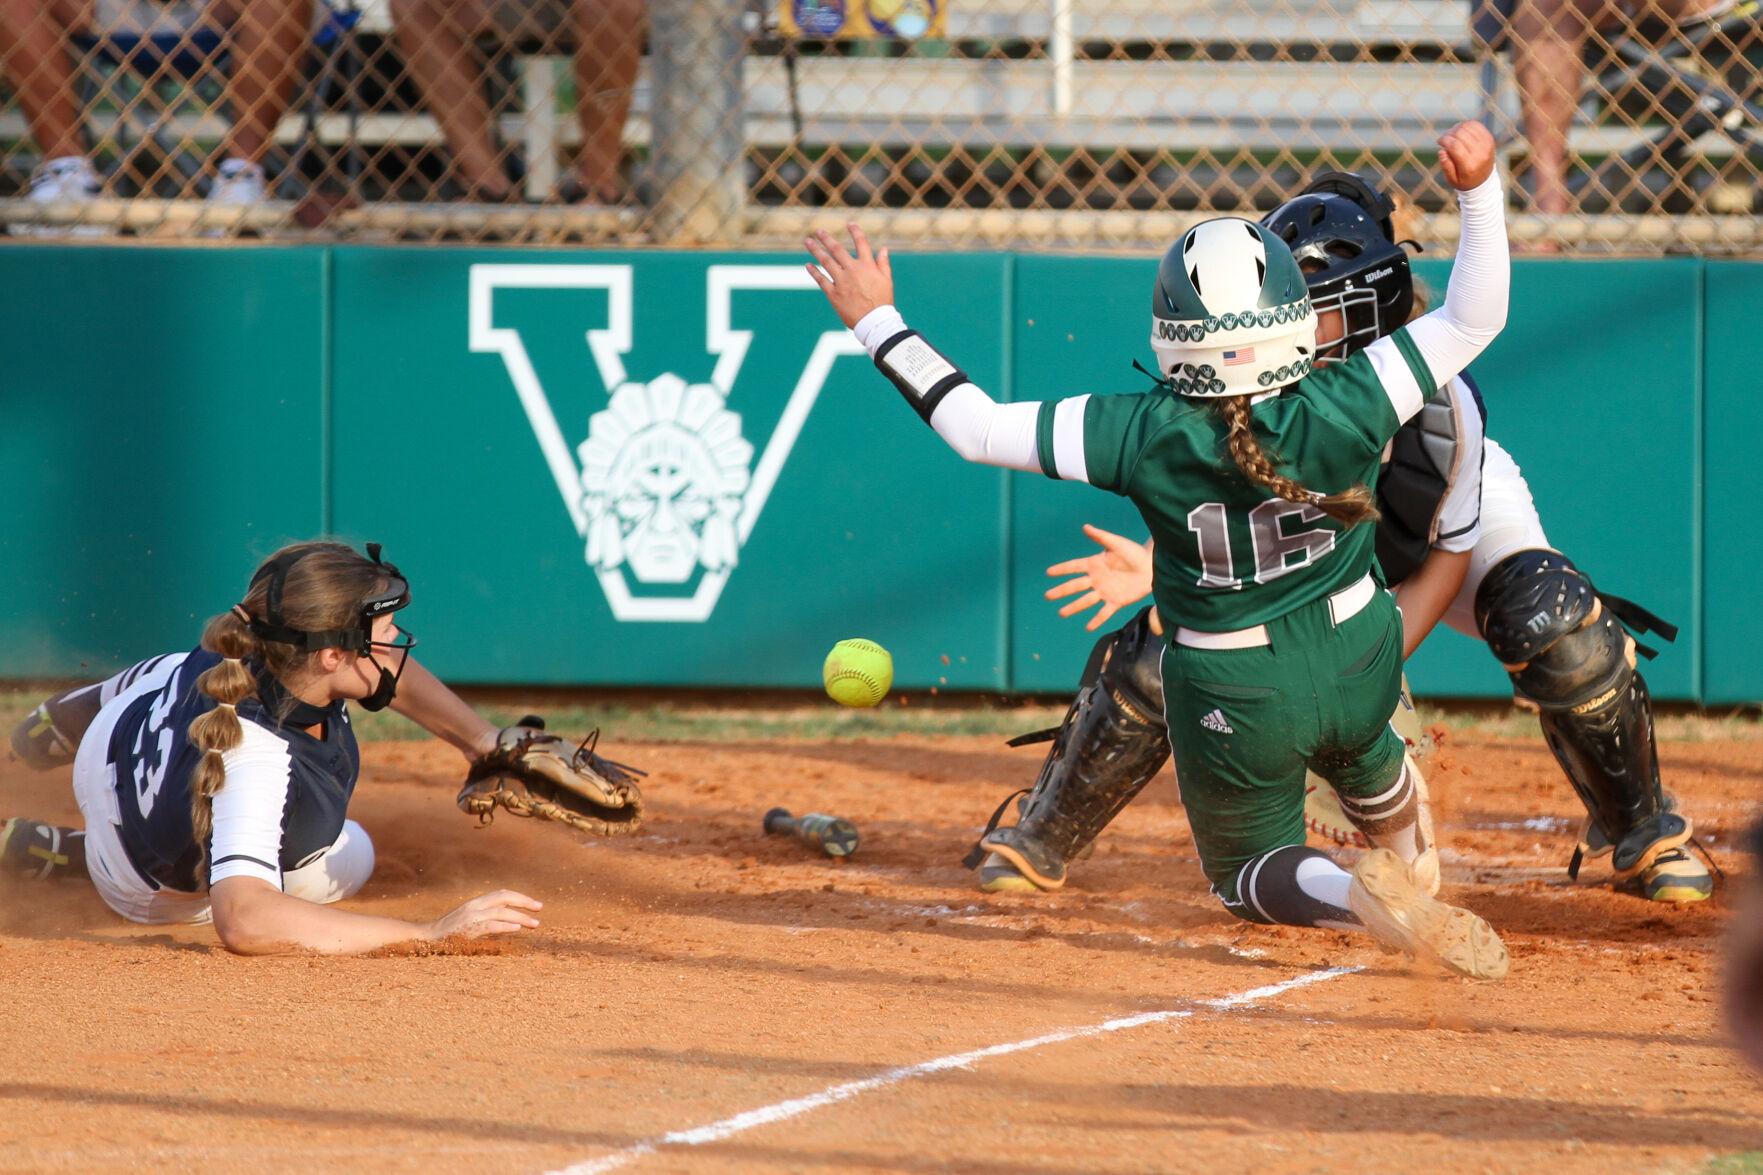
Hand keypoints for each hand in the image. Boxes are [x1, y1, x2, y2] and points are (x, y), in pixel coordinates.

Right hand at [427, 889, 541, 939]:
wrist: (426, 938)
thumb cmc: (448, 933)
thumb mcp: (468, 920)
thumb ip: (485, 917)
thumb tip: (509, 921)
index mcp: (475, 902)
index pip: (501, 894)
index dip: (519, 897)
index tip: (534, 904)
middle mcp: (474, 906)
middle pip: (504, 897)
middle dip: (524, 901)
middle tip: (540, 908)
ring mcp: (471, 916)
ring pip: (501, 912)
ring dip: (520, 917)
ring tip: (535, 923)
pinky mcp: (468, 929)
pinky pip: (490, 925)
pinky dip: (505, 926)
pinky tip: (517, 929)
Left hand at [805, 223, 894, 328]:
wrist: (874, 322)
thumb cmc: (883, 302)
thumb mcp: (887, 281)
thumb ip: (883, 263)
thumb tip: (884, 248)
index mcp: (867, 266)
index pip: (861, 243)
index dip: (855, 231)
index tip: (849, 224)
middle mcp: (853, 270)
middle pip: (837, 250)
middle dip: (827, 239)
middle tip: (819, 231)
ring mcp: (842, 281)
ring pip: (826, 262)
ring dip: (816, 250)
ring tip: (808, 242)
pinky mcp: (834, 294)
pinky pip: (821, 280)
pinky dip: (814, 272)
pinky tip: (808, 265)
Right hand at [1044, 525, 1154, 630]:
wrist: (1152, 566)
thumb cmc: (1134, 553)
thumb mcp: (1117, 543)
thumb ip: (1101, 537)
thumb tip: (1085, 527)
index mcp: (1095, 564)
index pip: (1074, 567)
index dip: (1062, 569)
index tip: (1048, 572)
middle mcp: (1096, 579)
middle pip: (1075, 586)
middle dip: (1061, 591)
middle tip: (1048, 596)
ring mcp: (1105, 591)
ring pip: (1086, 601)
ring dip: (1073, 607)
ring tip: (1061, 613)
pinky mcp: (1116, 601)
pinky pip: (1104, 612)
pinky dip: (1097, 620)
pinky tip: (1088, 627)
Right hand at [1438, 121, 1495, 191]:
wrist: (1484, 180)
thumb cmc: (1464, 180)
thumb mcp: (1452, 180)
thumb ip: (1446, 166)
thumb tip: (1442, 151)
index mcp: (1469, 165)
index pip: (1455, 146)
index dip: (1444, 140)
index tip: (1439, 141)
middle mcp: (1480, 154)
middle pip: (1461, 134)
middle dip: (1449, 134)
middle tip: (1444, 138)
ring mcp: (1486, 144)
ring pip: (1468, 127)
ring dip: (1456, 128)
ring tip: (1451, 135)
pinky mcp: (1489, 138)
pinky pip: (1476, 125)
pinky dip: (1465, 125)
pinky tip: (1460, 131)